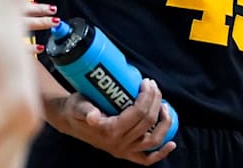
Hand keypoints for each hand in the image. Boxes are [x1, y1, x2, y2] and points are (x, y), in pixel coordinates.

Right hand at [55, 80, 176, 164]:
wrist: (70, 121)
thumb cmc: (76, 108)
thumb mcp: (78, 105)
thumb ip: (85, 110)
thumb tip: (93, 116)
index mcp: (109, 131)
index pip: (138, 113)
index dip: (147, 97)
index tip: (147, 82)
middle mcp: (118, 144)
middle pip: (147, 122)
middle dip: (155, 101)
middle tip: (154, 87)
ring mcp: (123, 150)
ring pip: (152, 140)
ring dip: (164, 123)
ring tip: (165, 106)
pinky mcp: (126, 154)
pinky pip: (147, 159)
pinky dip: (161, 153)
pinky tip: (172, 143)